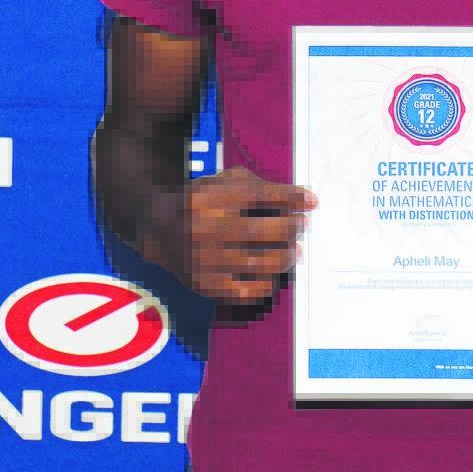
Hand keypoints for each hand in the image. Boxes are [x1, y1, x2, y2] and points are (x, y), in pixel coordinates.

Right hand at [186, 166, 316, 303]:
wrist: (160, 229)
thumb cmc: (202, 201)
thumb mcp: (222, 182)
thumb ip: (256, 185)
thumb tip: (298, 197)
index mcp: (214, 198)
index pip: (261, 196)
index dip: (291, 199)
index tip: (312, 201)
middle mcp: (209, 228)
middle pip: (261, 230)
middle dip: (290, 228)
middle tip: (303, 225)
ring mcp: (207, 259)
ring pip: (256, 262)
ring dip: (285, 257)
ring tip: (296, 250)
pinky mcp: (206, 284)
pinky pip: (245, 290)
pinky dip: (266, 283)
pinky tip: (275, 274)